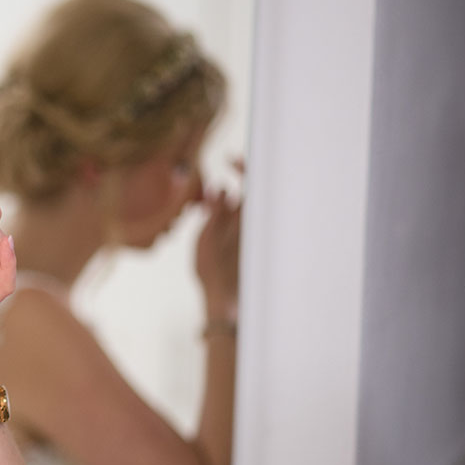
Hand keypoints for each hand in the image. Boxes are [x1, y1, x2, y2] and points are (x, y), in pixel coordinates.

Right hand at [195, 159, 242, 314]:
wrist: (226, 304)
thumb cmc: (214, 275)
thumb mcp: (205, 240)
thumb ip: (215, 212)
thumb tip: (221, 190)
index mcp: (248, 221)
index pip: (254, 183)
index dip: (244, 167)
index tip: (229, 160)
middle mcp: (257, 227)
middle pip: (253, 194)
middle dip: (234, 185)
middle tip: (216, 188)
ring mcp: (258, 237)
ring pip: (248, 210)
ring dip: (231, 204)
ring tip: (210, 213)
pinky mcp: (256, 246)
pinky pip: (248, 223)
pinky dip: (234, 217)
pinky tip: (220, 227)